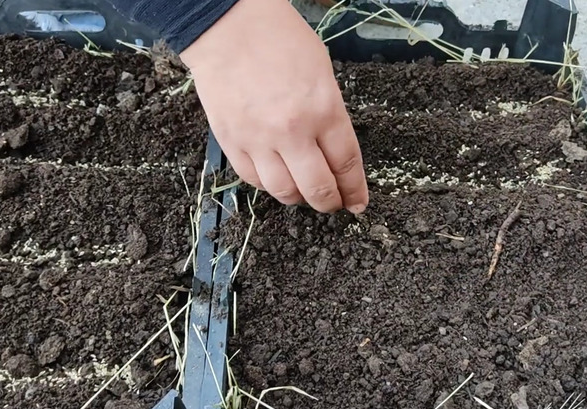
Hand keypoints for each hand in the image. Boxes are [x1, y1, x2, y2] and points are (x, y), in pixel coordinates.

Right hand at [179, 0, 367, 213]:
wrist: (227, 26)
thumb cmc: (278, 39)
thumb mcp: (322, 73)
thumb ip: (330, 114)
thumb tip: (333, 151)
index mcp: (323, 110)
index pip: (346, 164)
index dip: (354, 190)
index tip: (358, 202)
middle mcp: (292, 132)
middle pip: (317, 188)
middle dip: (330, 202)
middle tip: (333, 203)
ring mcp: (259, 140)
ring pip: (284, 192)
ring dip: (298, 198)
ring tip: (303, 193)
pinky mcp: (231, 142)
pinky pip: (253, 180)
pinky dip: (268, 185)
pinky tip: (276, 178)